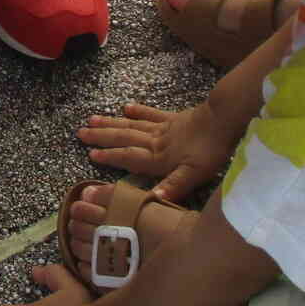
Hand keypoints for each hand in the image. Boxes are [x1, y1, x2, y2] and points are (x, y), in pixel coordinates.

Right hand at [76, 100, 238, 201]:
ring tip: (93, 119)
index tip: (90, 155)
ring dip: (111, 123)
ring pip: (132, 125)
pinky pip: (151, 114)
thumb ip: (173, 186)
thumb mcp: (195, 174)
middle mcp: (156, 141)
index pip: (129, 157)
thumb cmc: (210, 150)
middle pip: (124, 138)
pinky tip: (126, 107)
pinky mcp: (174, 117)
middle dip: (102, 137)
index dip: (110, 157)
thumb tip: (150, 199)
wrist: (223, 119)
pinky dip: (138, 111)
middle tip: (81, 133)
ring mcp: (163, 127)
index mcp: (159, 158)